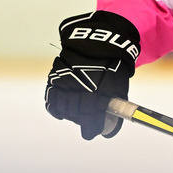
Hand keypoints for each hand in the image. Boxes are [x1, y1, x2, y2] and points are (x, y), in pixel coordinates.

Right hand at [45, 10, 139, 139]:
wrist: (102, 40)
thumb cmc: (114, 66)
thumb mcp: (120, 88)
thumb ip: (114, 109)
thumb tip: (108, 132)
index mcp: (98, 92)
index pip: (91, 120)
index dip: (92, 129)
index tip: (93, 131)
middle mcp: (80, 87)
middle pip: (76, 115)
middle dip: (83, 119)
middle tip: (89, 119)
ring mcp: (66, 81)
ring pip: (63, 107)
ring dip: (70, 112)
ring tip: (78, 109)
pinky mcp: (55, 75)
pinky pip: (52, 97)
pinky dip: (57, 105)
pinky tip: (63, 109)